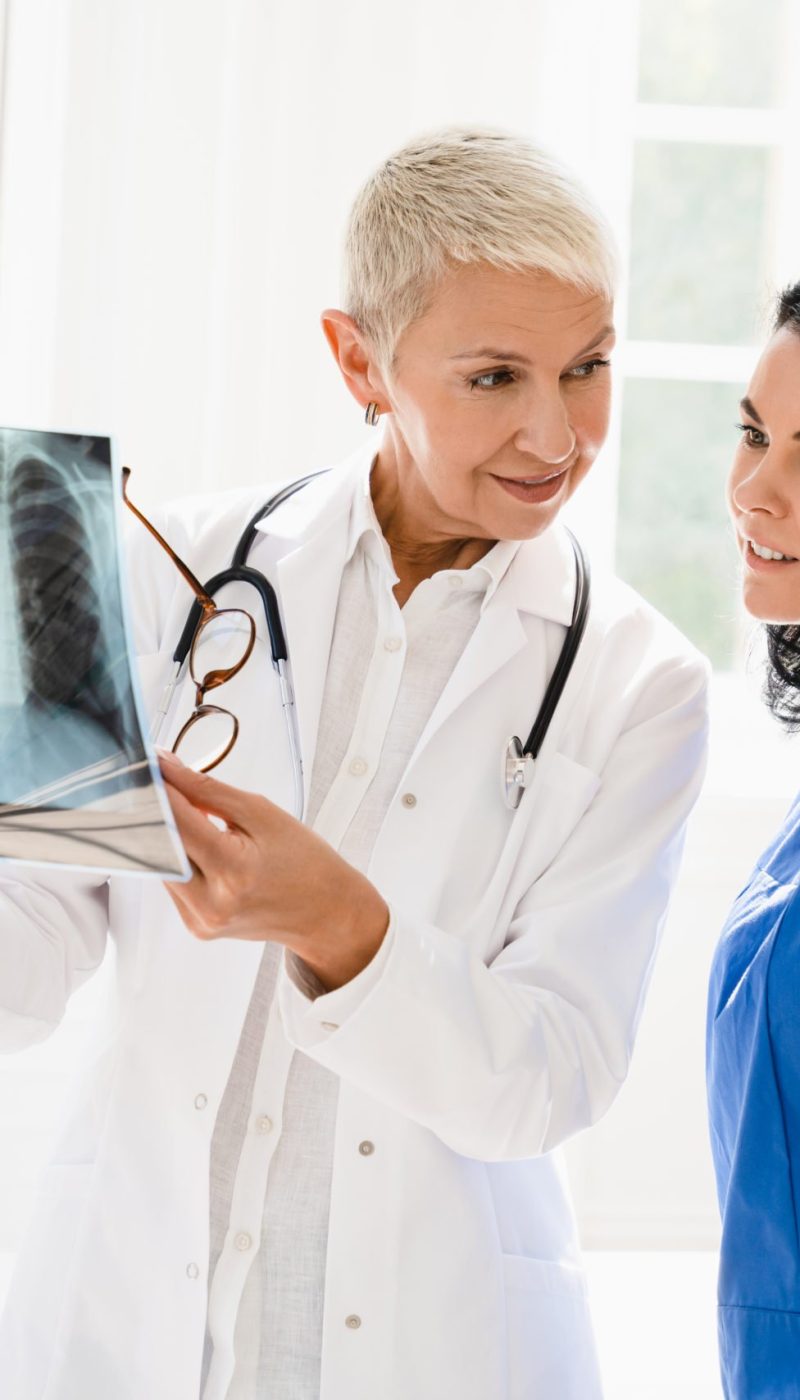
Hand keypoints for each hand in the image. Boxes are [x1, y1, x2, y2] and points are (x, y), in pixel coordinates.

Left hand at [159, 752, 389, 991]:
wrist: (325, 912)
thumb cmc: (304, 861)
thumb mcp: (262, 813)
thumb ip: (207, 790)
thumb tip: (166, 769)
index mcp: (234, 870)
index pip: (176, 820)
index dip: (158, 788)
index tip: (149, 765)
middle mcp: (212, 902)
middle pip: (158, 846)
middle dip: (156, 810)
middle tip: (162, 783)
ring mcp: (201, 920)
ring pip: (160, 865)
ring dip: (168, 835)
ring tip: (195, 817)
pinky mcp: (196, 926)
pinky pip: (172, 883)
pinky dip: (179, 859)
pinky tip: (201, 847)